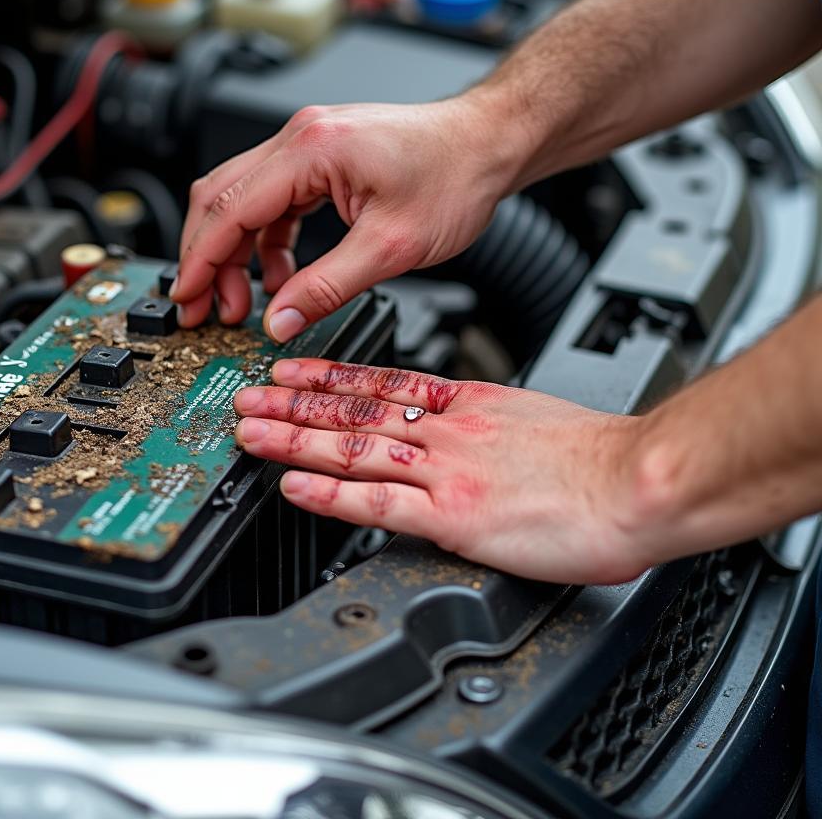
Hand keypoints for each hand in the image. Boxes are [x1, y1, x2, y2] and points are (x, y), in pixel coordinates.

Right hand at [171, 94, 523, 340]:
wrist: (489, 142)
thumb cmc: (455, 176)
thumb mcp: (391, 247)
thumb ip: (327, 287)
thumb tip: (280, 319)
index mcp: (311, 150)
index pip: (228, 208)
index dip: (200, 261)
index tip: (186, 298)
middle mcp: (301, 136)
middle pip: (221, 198)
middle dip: (206, 259)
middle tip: (204, 309)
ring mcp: (308, 143)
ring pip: (242, 200)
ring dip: (235, 253)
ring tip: (245, 303)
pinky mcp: (320, 157)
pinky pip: (273, 200)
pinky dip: (266, 241)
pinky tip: (279, 276)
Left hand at [233, 357, 650, 584]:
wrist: (641, 478)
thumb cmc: (600, 455)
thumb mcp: (531, 414)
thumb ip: (485, 422)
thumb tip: (460, 427)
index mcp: (467, 404)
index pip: (381, 384)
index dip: (327, 377)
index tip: (290, 371)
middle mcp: (447, 431)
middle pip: (353, 411)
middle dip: (293, 404)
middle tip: (246, 396)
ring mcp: (447, 471)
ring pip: (353, 449)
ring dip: (294, 440)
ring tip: (251, 432)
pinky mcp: (456, 516)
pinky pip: (379, 503)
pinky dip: (331, 495)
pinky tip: (295, 488)